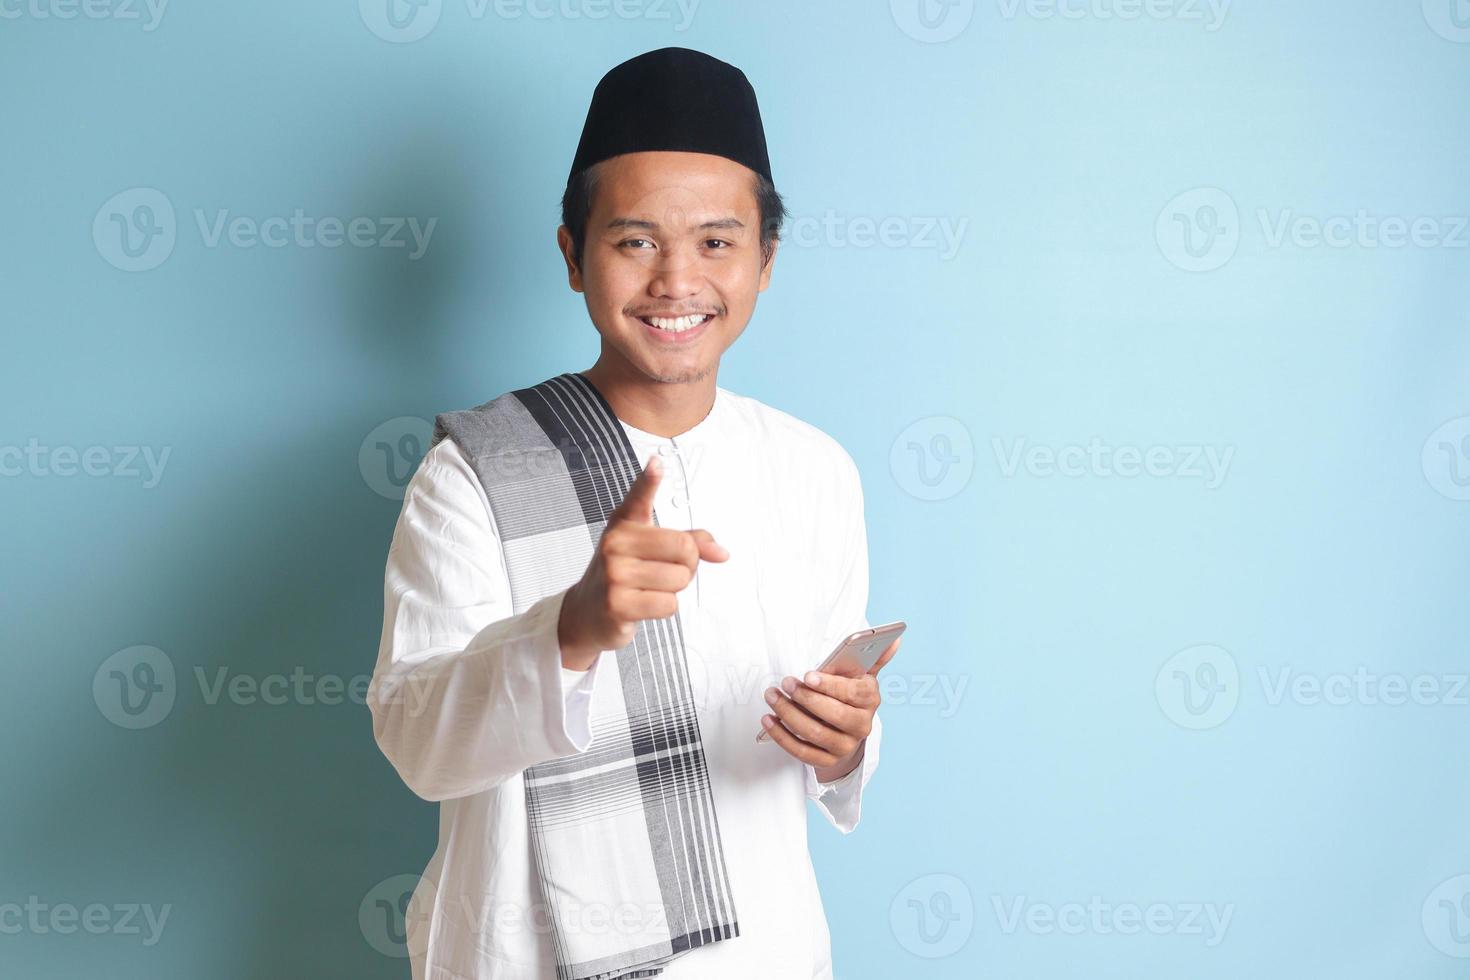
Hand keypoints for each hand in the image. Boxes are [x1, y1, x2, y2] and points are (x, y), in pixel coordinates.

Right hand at [557, 454, 729, 669]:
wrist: (587, 613)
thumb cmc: (624, 575)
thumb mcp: (649, 551)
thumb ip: (688, 543)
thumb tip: (723, 553)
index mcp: (625, 523)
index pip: (639, 496)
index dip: (649, 480)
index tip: (657, 463)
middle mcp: (615, 542)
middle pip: (685, 548)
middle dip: (687, 566)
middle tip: (662, 572)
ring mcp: (614, 572)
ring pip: (680, 579)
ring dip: (674, 590)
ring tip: (649, 589)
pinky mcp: (616, 603)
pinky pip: (669, 604)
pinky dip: (664, 609)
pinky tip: (642, 605)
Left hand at [759, 635, 900, 780]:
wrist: (846, 729)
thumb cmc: (849, 694)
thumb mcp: (861, 675)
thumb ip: (873, 657)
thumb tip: (895, 638)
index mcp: (870, 700)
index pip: (854, 693)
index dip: (830, 685)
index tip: (807, 675)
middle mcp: (862, 726)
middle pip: (834, 715)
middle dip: (806, 698)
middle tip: (785, 683)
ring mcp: (845, 746)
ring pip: (815, 733)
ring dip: (788, 714)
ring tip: (772, 696)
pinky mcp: (827, 760)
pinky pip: (802, 752)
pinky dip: (782, 736)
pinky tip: (768, 719)